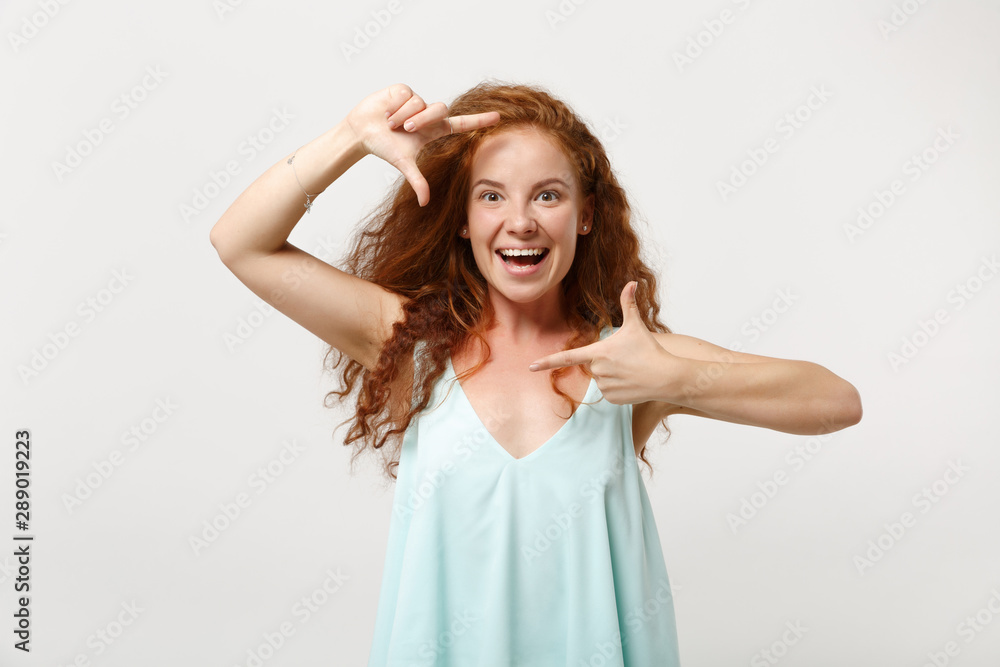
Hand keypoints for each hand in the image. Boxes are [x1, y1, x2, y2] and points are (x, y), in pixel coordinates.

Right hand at [345, 83, 500, 206]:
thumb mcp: (403, 164)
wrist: (361, 131)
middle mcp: (428, 114)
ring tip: (391, 123)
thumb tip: (425, 204)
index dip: (479, 121)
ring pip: (421, 103)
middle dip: (422, 120)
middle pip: (440, 110)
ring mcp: (417, 101)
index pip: (462, 124)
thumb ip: (417, 181)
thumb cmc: (384, 147)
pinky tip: (387, 112)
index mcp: (433, 131)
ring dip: (404, 116)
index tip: (498, 117)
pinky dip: (396, 108)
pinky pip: (407, 96)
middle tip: (406, 130)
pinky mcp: (404, 90)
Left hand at [528, 282, 682, 404]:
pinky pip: (609, 392)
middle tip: (625, 358)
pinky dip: (619, 387)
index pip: (567, 357)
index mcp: (598, 352)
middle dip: (605, 361)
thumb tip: (631, 282)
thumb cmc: (649, 349)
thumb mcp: (636, 325)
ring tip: (631, 370)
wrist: (665, 377)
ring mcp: (604, 386)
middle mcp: (597, 370)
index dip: (547, 362)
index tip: (531, 366)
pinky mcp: (612, 399)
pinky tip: (632, 382)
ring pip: (601, 379)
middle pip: (593, 365)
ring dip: (612, 375)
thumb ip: (629, 304)